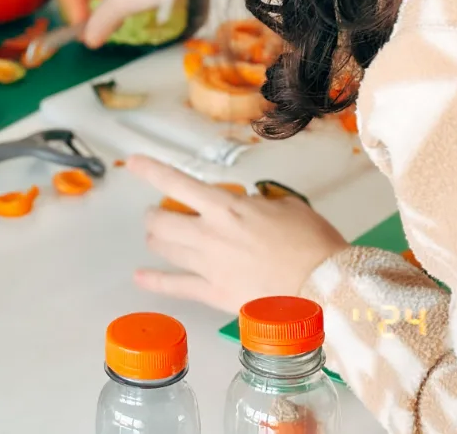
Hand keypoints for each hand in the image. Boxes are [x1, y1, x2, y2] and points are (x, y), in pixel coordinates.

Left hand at [128, 156, 347, 314]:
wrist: (322, 286)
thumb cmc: (312, 243)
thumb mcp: (288, 207)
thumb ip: (260, 206)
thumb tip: (252, 209)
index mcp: (227, 207)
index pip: (178, 183)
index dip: (151, 171)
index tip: (134, 163)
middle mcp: (209, 234)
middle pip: (162, 221)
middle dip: (154, 215)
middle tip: (157, 213)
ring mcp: (209, 265)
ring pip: (165, 249)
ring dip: (156, 240)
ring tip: (155, 237)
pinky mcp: (214, 293)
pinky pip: (175, 286)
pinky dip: (154, 281)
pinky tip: (140, 277)